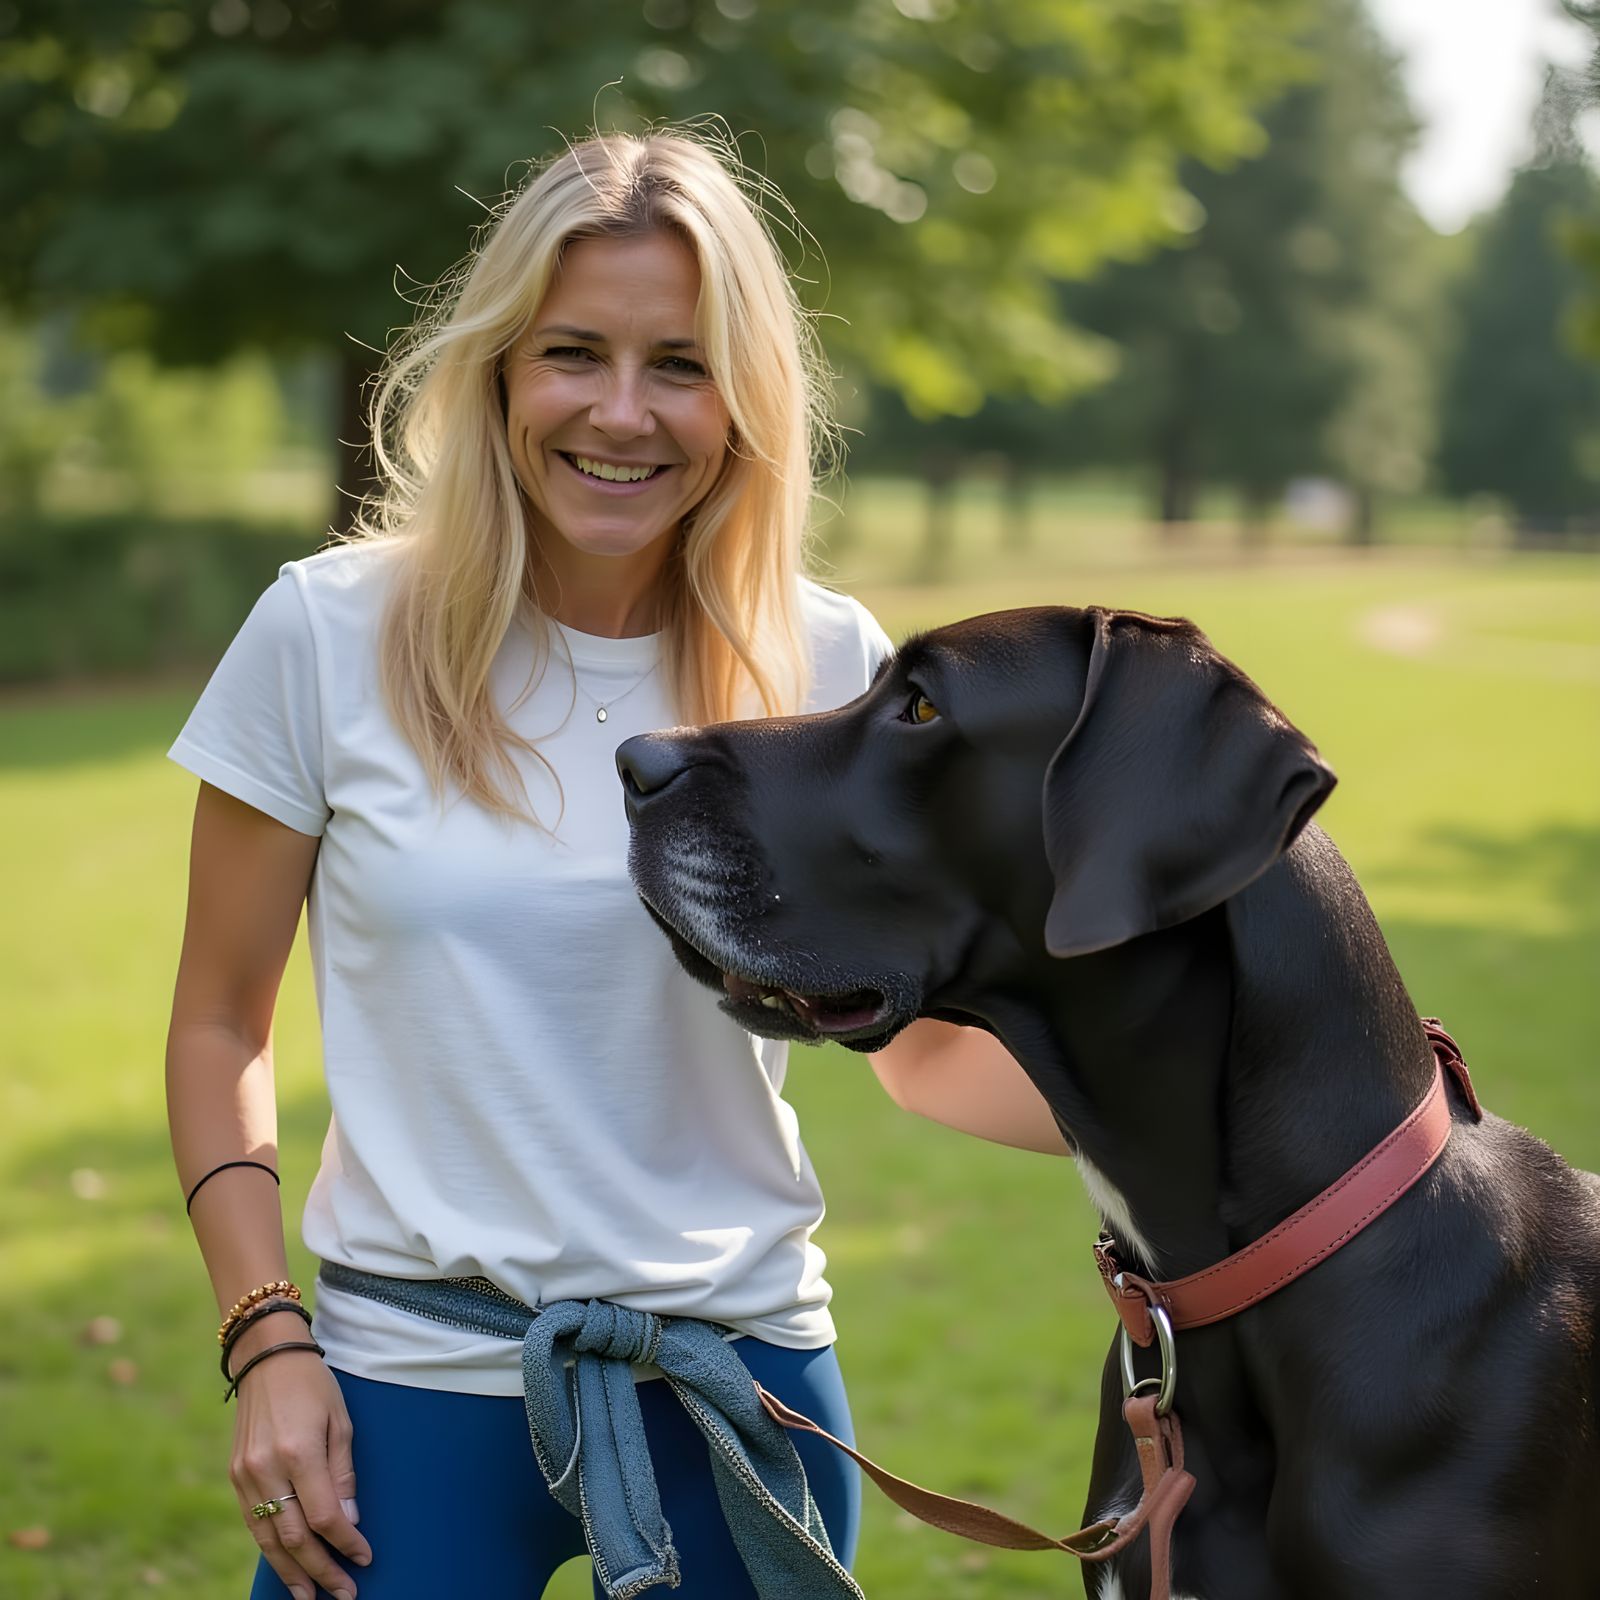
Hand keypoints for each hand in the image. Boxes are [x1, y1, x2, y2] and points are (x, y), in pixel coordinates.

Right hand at [227, 1312, 371, 1599]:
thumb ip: (343, 1474)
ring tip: (311, 1595)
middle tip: (344, 1592)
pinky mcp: (235, 1476)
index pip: (324, 1515)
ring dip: (291, 1571)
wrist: (266, 1358)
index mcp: (298, 1451)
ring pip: (268, 1538)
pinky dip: (271, 1549)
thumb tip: (348, 1522)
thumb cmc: (313, 1385)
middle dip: (321, 1569)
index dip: (345, 1543)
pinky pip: (253, 1523)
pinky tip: (286, 1565)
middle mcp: (266, 1468)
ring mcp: (245, 1475)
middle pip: (294, 1536)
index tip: (364, 1559)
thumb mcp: (341, 1420)